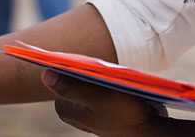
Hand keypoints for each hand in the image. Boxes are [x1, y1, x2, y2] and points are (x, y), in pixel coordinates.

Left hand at [43, 70, 166, 136]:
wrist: (150, 129)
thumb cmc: (126, 114)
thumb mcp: (98, 97)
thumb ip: (70, 86)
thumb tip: (45, 74)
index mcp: (64, 108)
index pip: (59, 74)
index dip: (74, 64)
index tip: (91, 65)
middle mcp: (71, 110)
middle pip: (73, 77)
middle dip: (87, 70)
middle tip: (105, 74)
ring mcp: (85, 110)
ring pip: (86, 80)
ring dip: (98, 75)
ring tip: (113, 80)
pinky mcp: (99, 108)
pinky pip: (97, 86)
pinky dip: (105, 81)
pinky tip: (117, 85)